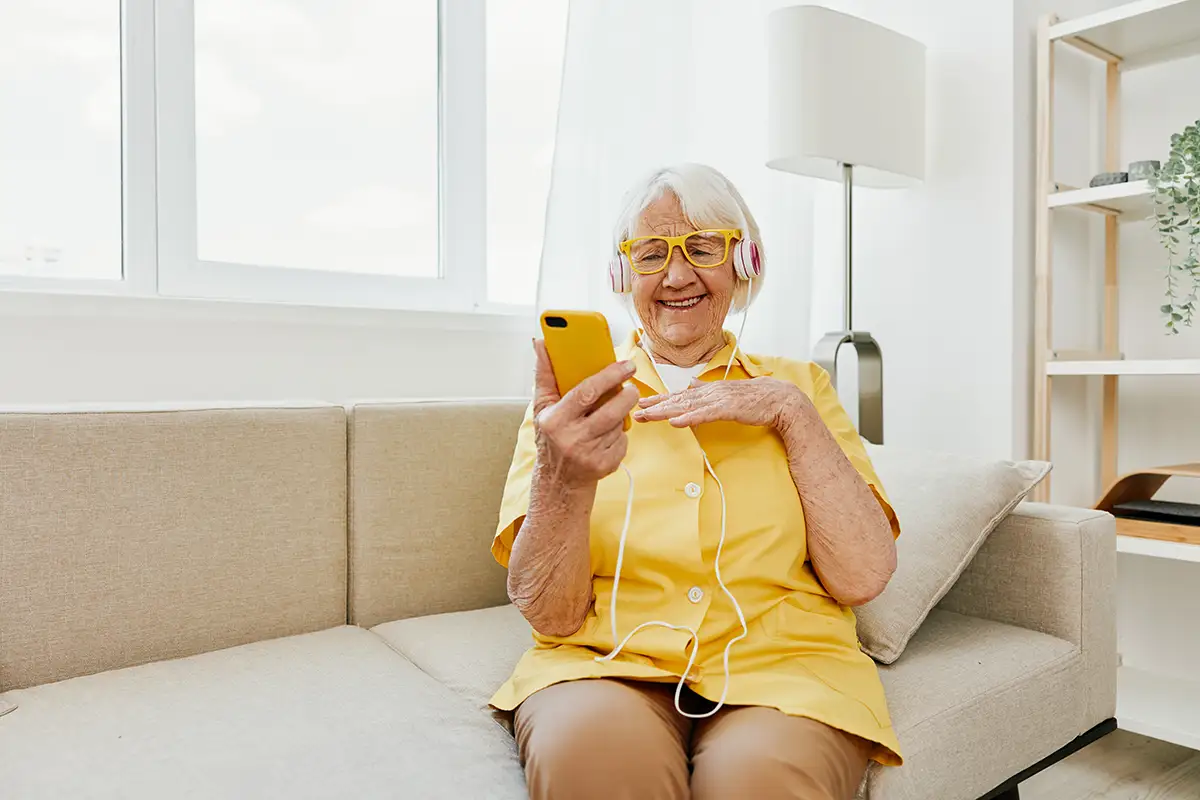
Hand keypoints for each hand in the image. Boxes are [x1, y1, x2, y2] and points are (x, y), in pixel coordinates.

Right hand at [531, 339, 639, 489]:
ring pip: (618, 425)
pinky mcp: (605, 466)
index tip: (626, 365)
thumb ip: (544, 375)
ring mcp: (590, 455)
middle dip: (627, 395)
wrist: (558, 480)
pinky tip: (607, 436)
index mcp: (555, 420)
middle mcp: (572, 439)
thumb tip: (540, 344)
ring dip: (620, 415)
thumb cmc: (552, 437)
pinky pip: (623, 441)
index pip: (586, 392)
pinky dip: (619, 435)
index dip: (609, 376)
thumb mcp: (543, 407)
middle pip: (611, 411)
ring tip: (610, 413)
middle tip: (630, 387)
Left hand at [632, 377, 807, 428]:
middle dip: (656, 406)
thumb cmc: (755, 397)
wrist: (779, 398)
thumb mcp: (726, 392)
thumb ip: (707, 389)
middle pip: (677, 400)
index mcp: (708, 391)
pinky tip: (675, 422)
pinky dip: (688, 418)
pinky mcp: (727, 409)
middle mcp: (709, 393)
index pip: (679, 396)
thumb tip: (692, 383)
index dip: (660, 400)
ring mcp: (718, 400)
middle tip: (636, 412)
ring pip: (686, 407)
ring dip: (666, 412)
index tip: (643, 404)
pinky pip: (704, 415)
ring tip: (648, 416)